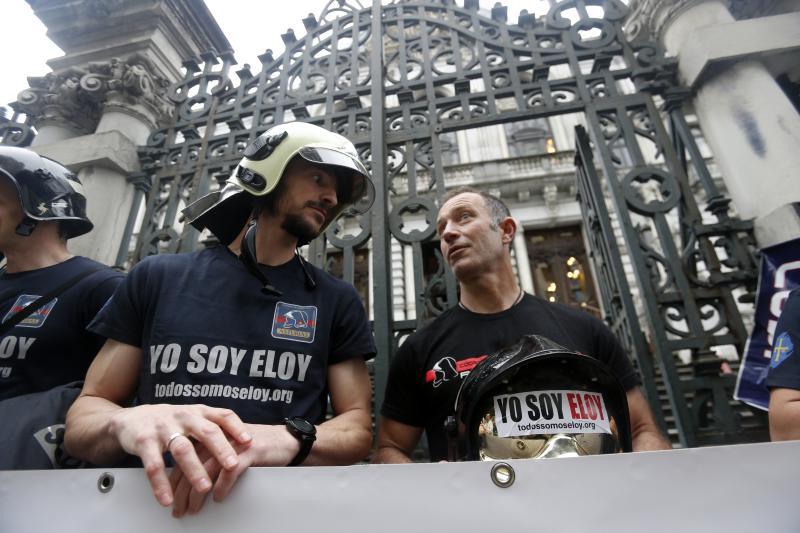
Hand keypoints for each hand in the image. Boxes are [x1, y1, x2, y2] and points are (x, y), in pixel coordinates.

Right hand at [108, 403, 251, 506]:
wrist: (131, 418)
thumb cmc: (170, 421)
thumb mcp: (193, 417)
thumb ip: (214, 427)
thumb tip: (245, 444)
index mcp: (199, 412)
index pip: (223, 415)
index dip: (237, 427)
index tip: (249, 441)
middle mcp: (184, 417)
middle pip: (206, 432)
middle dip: (221, 449)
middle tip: (233, 465)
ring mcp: (164, 428)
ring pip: (182, 449)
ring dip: (194, 470)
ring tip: (204, 488)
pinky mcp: (144, 441)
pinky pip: (153, 465)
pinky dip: (160, 484)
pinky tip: (167, 498)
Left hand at [169, 423, 299, 516]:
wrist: (285, 441)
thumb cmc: (256, 446)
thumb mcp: (228, 447)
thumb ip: (210, 454)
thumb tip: (187, 478)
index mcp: (211, 432)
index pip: (184, 455)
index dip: (174, 479)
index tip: (170, 498)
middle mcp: (219, 435)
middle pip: (192, 463)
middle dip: (182, 490)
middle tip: (178, 509)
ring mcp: (234, 442)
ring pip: (207, 469)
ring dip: (198, 493)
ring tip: (193, 508)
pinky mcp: (250, 451)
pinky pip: (230, 471)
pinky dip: (222, 486)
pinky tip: (218, 498)